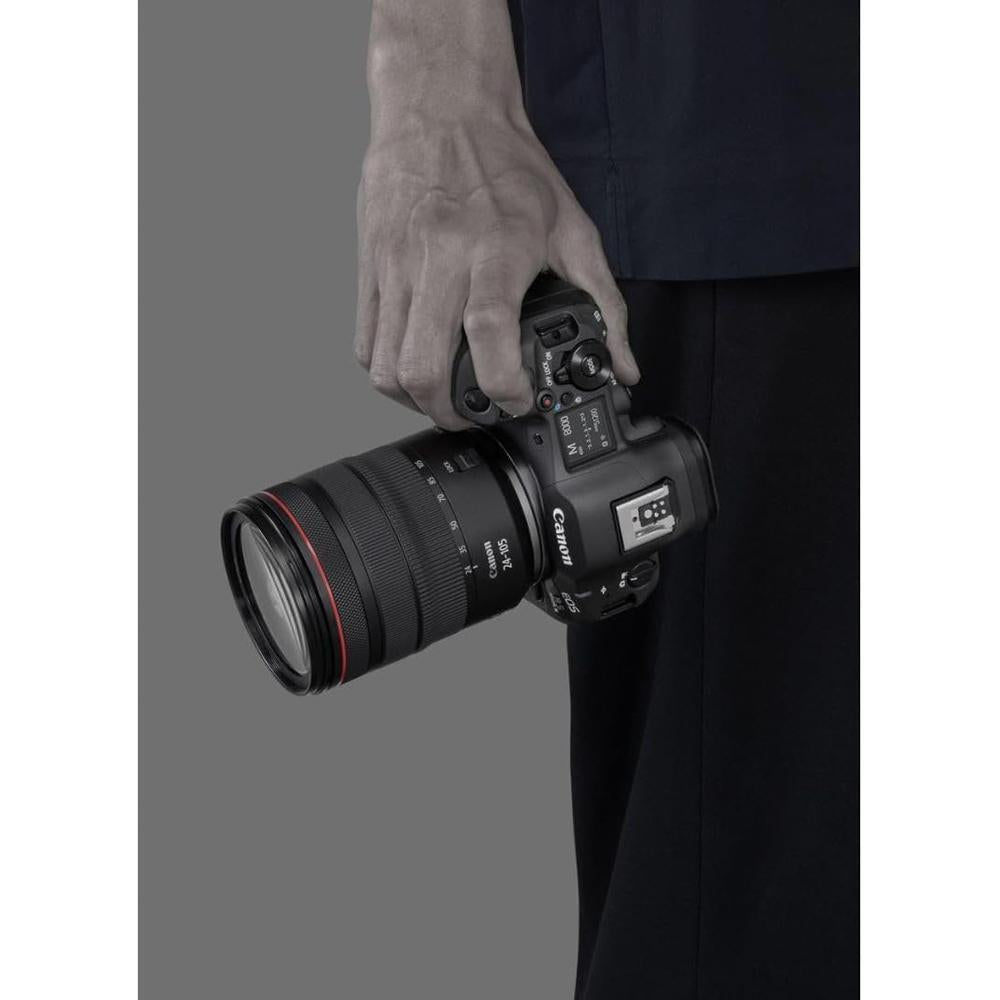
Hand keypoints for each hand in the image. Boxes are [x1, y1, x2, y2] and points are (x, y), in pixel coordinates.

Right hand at [355, 0, 639, 428]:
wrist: (442, 107)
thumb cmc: (507, 167)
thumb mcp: (572, 228)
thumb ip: (605, 303)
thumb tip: (622, 365)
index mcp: (494, 248)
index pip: (488, 333)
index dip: (501, 384)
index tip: (516, 401)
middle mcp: (438, 259)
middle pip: (421, 365)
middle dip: (449, 412)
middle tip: (473, 414)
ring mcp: (396, 265)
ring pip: (384, 364)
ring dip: (413, 399)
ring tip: (441, 399)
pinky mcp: (370, 266)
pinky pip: (365, 340)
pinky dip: (385, 371)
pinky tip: (412, 368)